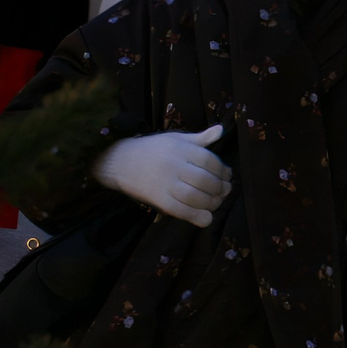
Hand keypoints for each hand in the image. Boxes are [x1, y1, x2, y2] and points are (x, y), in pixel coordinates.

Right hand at [94, 123, 230, 226]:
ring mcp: (165, 184)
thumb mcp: (176, 139)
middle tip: (225, 191)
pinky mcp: (158, 200)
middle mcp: (173, 165)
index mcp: (180, 149)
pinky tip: (206, 218)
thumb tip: (221, 129)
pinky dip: (196, 216)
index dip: (222, 170)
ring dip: (212, 203)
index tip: (227, 175)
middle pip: (204, 180)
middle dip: (220, 188)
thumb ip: (200, 138)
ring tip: (216, 202)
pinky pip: (180, 210)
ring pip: (195, 197)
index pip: (209, 160)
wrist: (119, 162)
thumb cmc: (152, 149)